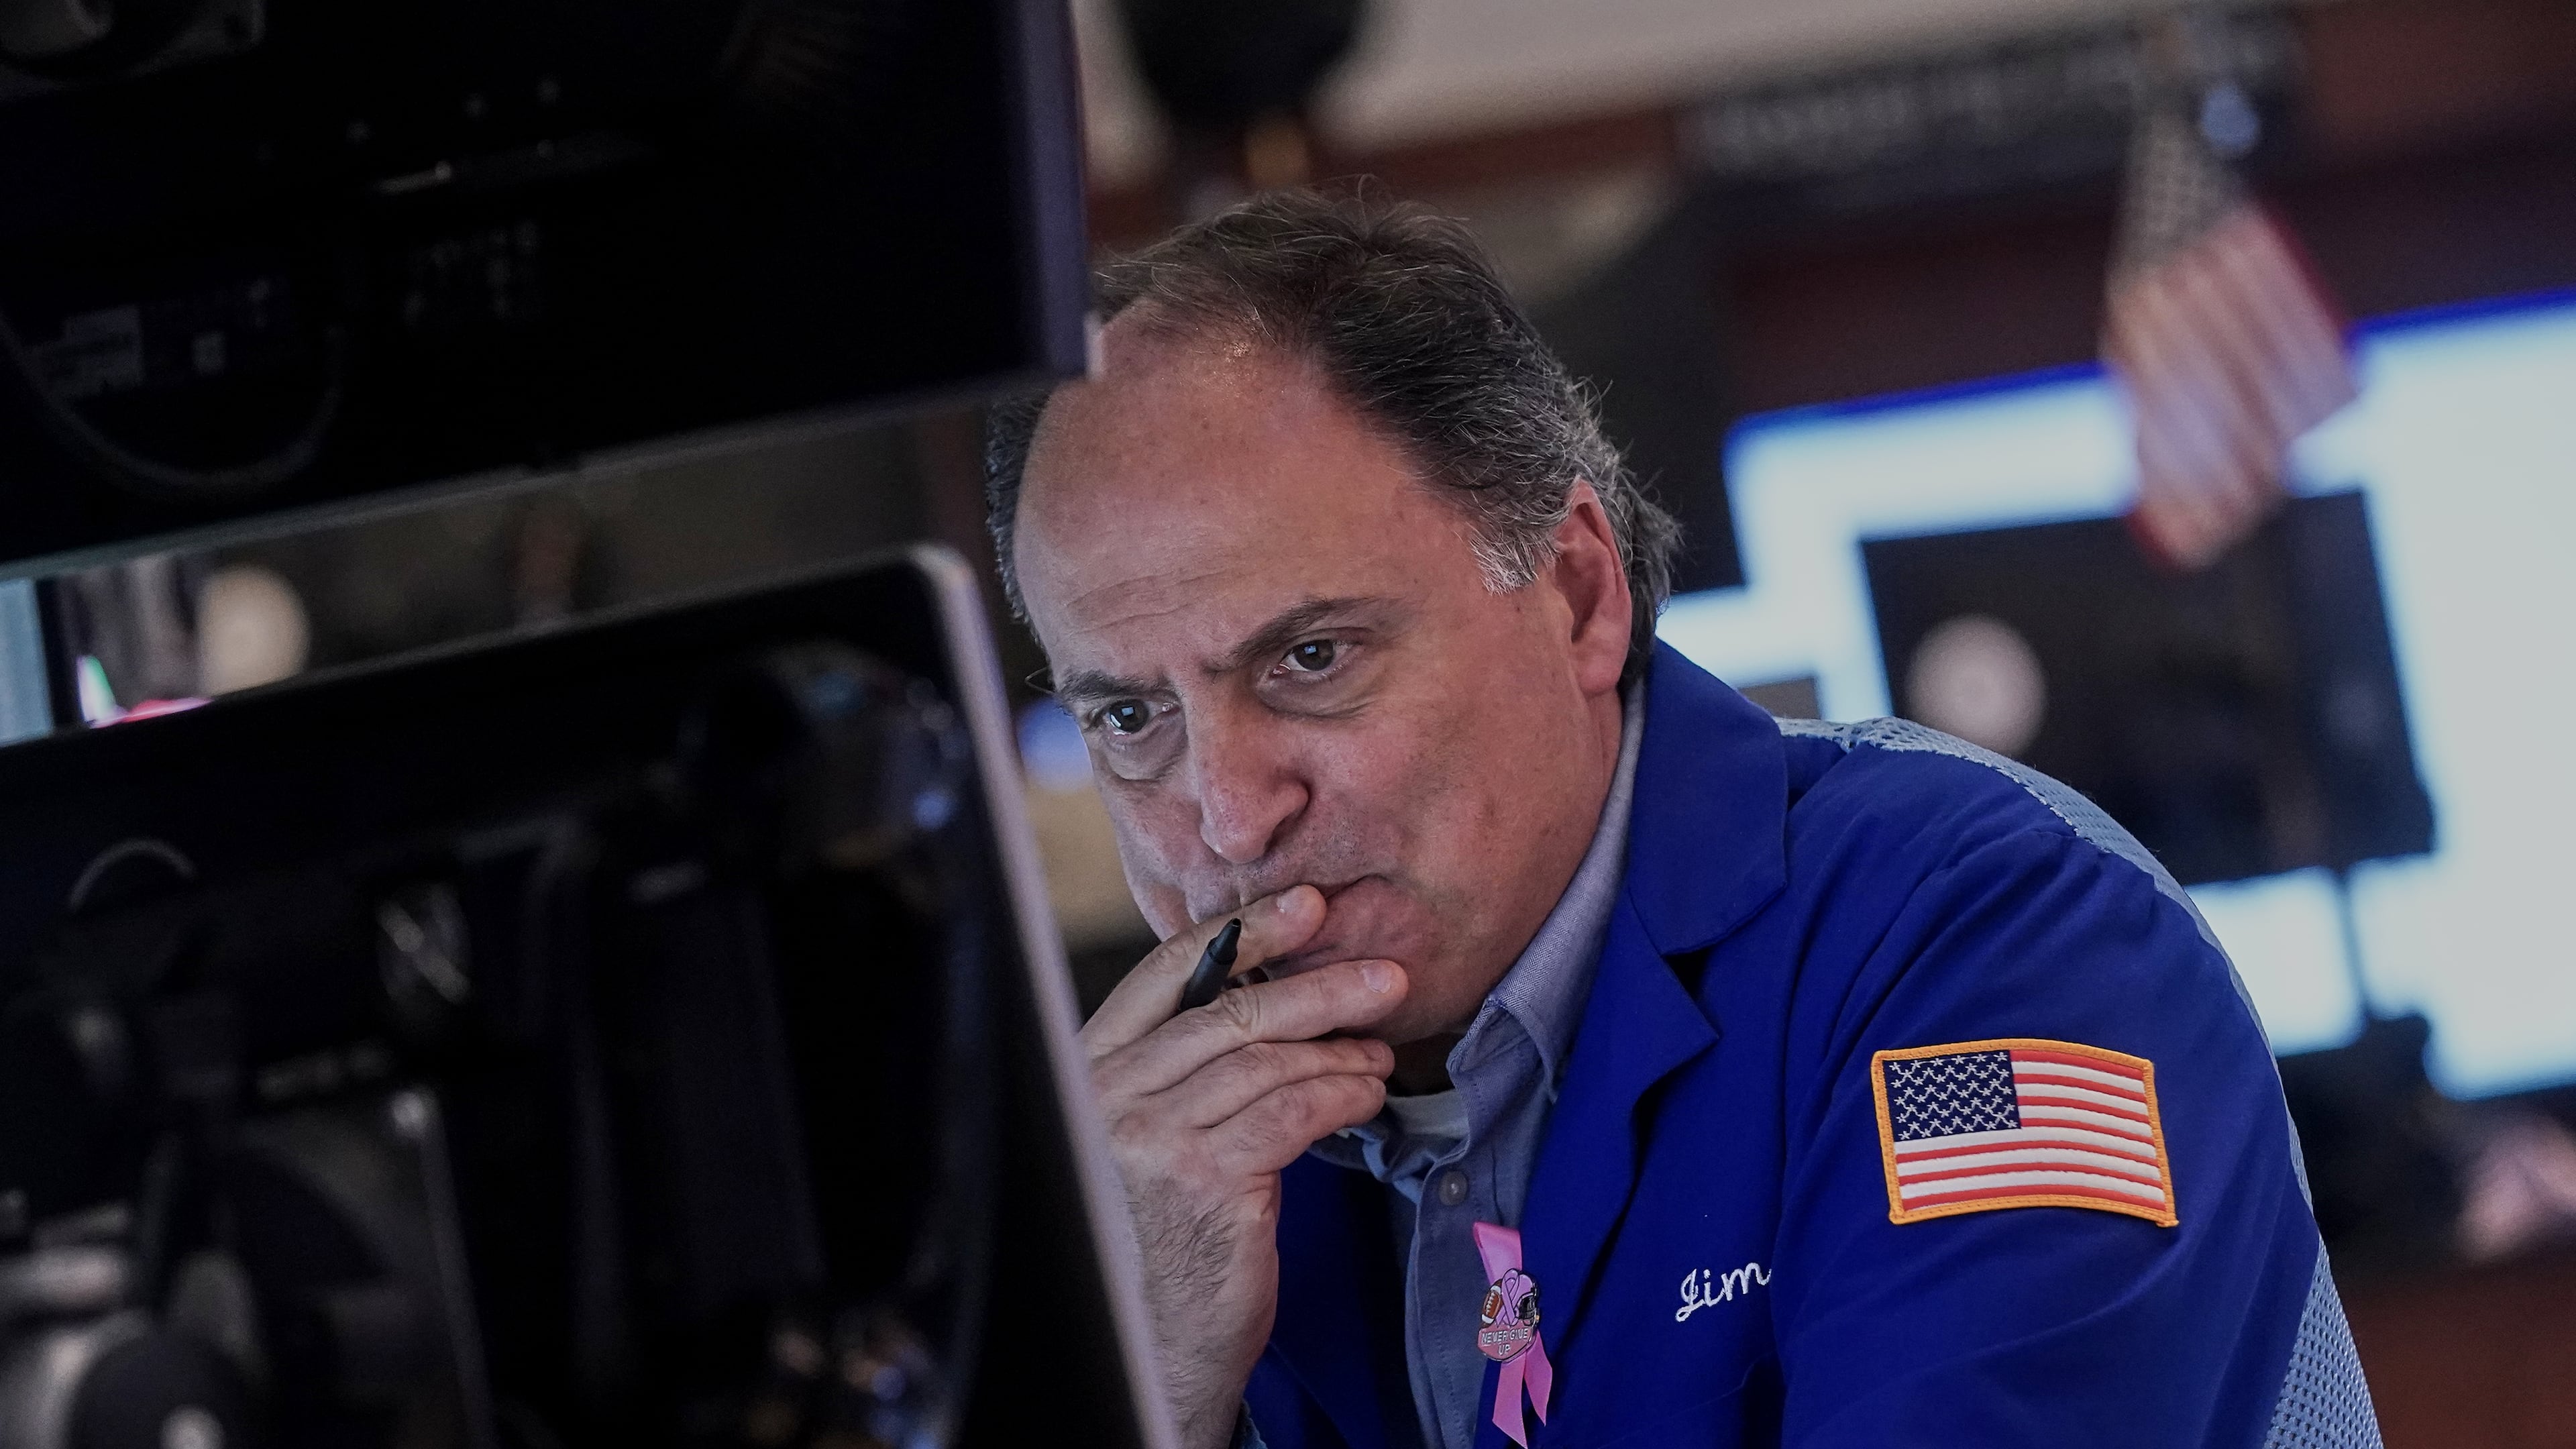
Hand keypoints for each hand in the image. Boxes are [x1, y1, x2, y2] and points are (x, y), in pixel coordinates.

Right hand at [1081, 886, 1407, 1448]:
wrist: (1160, 1336)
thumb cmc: (1167, 1227)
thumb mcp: (1161, 1128)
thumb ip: (1191, 1063)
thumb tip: (1279, 991)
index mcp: (1092, 1067)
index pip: (1165, 974)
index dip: (1242, 931)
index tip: (1304, 905)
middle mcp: (1110, 1095)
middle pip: (1229, 1012)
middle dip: (1318, 985)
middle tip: (1384, 974)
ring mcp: (1151, 1137)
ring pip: (1268, 1062)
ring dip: (1340, 1051)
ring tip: (1379, 1052)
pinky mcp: (1201, 1178)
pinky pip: (1292, 1111)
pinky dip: (1341, 1094)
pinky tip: (1366, 1094)